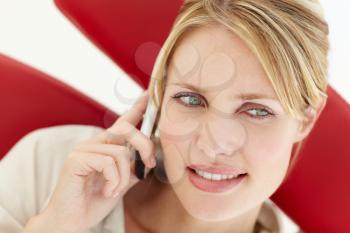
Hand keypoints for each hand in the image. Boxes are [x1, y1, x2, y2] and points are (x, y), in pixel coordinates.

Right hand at [37, 90, 155, 232]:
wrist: (71, 222)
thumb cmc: (93, 202)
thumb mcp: (120, 183)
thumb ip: (132, 169)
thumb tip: (147, 160)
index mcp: (105, 146)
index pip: (123, 122)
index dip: (137, 108)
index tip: (149, 95)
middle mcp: (94, 143)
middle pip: (125, 129)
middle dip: (143, 145)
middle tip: (148, 165)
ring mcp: (83, 149)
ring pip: (120, 152)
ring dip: (123, 177)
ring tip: (113, 191)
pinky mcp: (76, 159)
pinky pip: (108, 163)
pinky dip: (114, 181)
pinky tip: (106, 191)